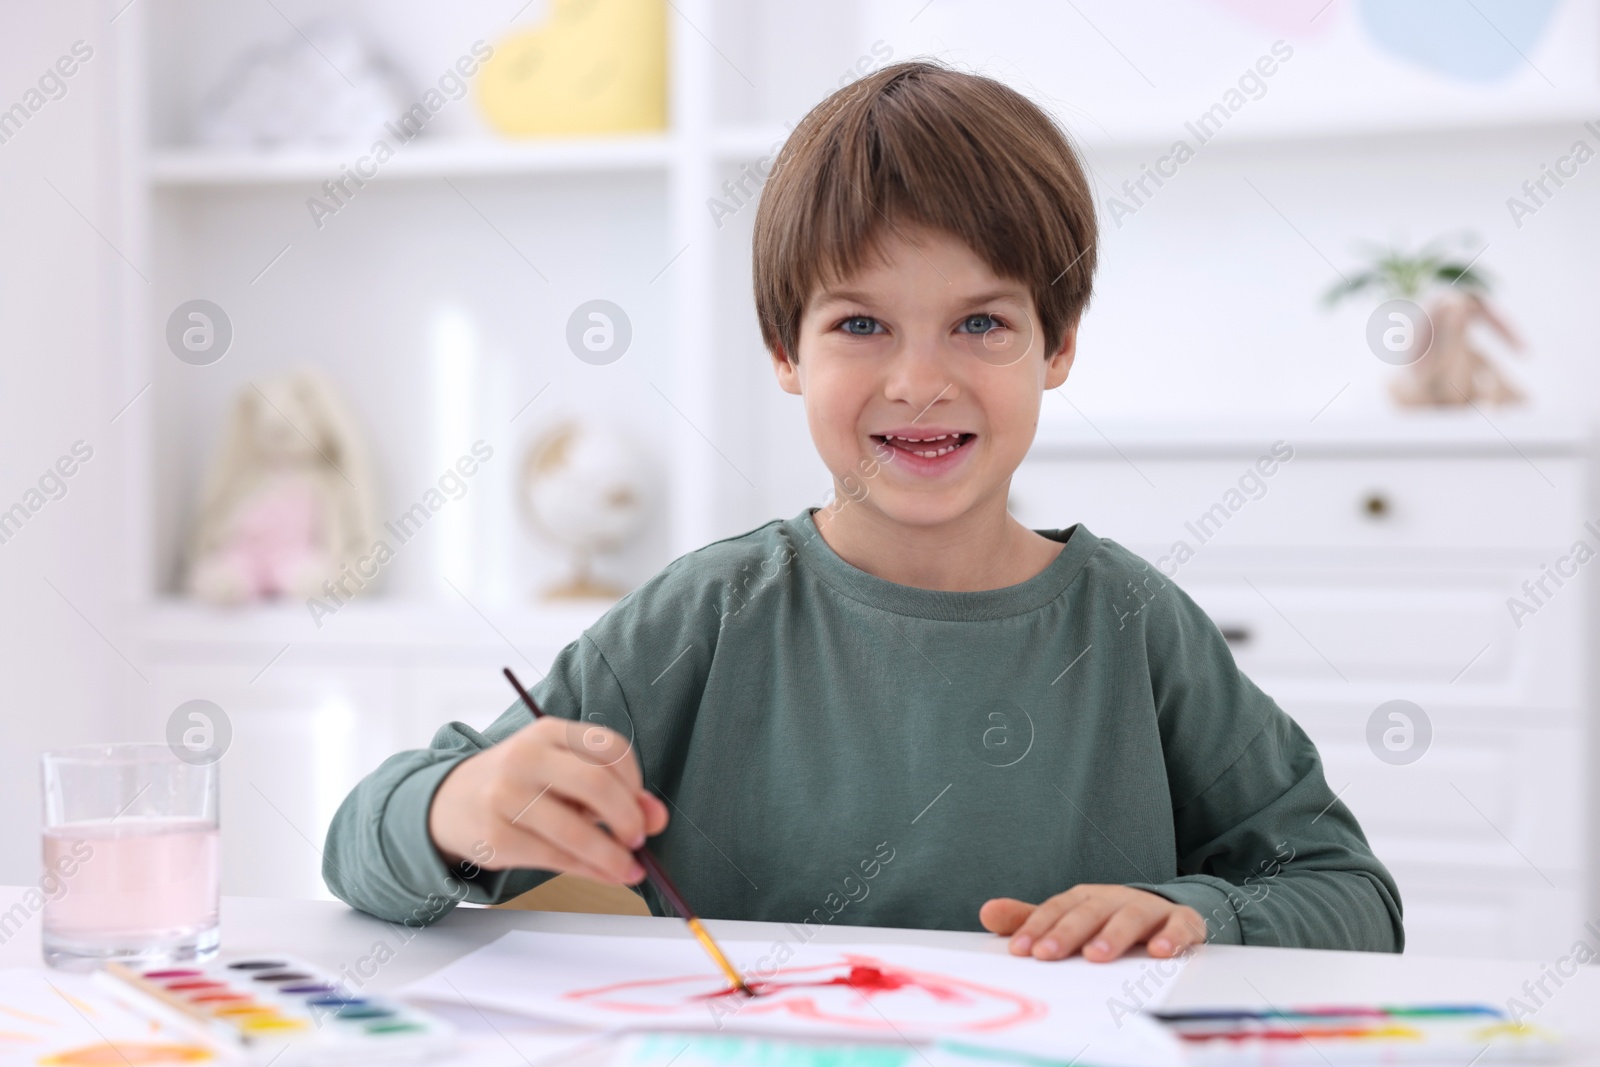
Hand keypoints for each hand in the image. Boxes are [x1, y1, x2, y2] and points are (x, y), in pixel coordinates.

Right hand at [428, 716, 668, 885]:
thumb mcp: (561, 771)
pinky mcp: (496, 837)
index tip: (641, 805)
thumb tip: (656, 817)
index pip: (609, 747)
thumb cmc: (521, 784)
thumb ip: (612, 789)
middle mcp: (526, 757)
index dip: (635, 780)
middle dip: (628, 817)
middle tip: (639, 837)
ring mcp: (506, 796)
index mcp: (548, 731)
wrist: (449, 802)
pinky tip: (606, 874)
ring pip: (576, 830)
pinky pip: (555, 858)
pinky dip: (590, 870)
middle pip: (596, 783)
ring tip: (629, 867)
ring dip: (612, 855)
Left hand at [980, 885, 1204, 961]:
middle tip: (1048, 954)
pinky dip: (1172, 937)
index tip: (1020, 949)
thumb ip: (1030, 919)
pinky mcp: (1181, 921)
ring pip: (1130, 918)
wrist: (1163, 912)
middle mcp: (1114, 899)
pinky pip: (1178, 927)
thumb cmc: (1107, 919)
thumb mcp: (1069, 918)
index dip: (1037, 927)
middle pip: (1089, 912)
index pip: (1057, 909)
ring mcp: (1147, 909)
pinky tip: (1159, 953)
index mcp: (1085, 898)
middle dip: (1067, 933)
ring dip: (1113, 936)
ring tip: (1096, 955)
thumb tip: (986, 912)